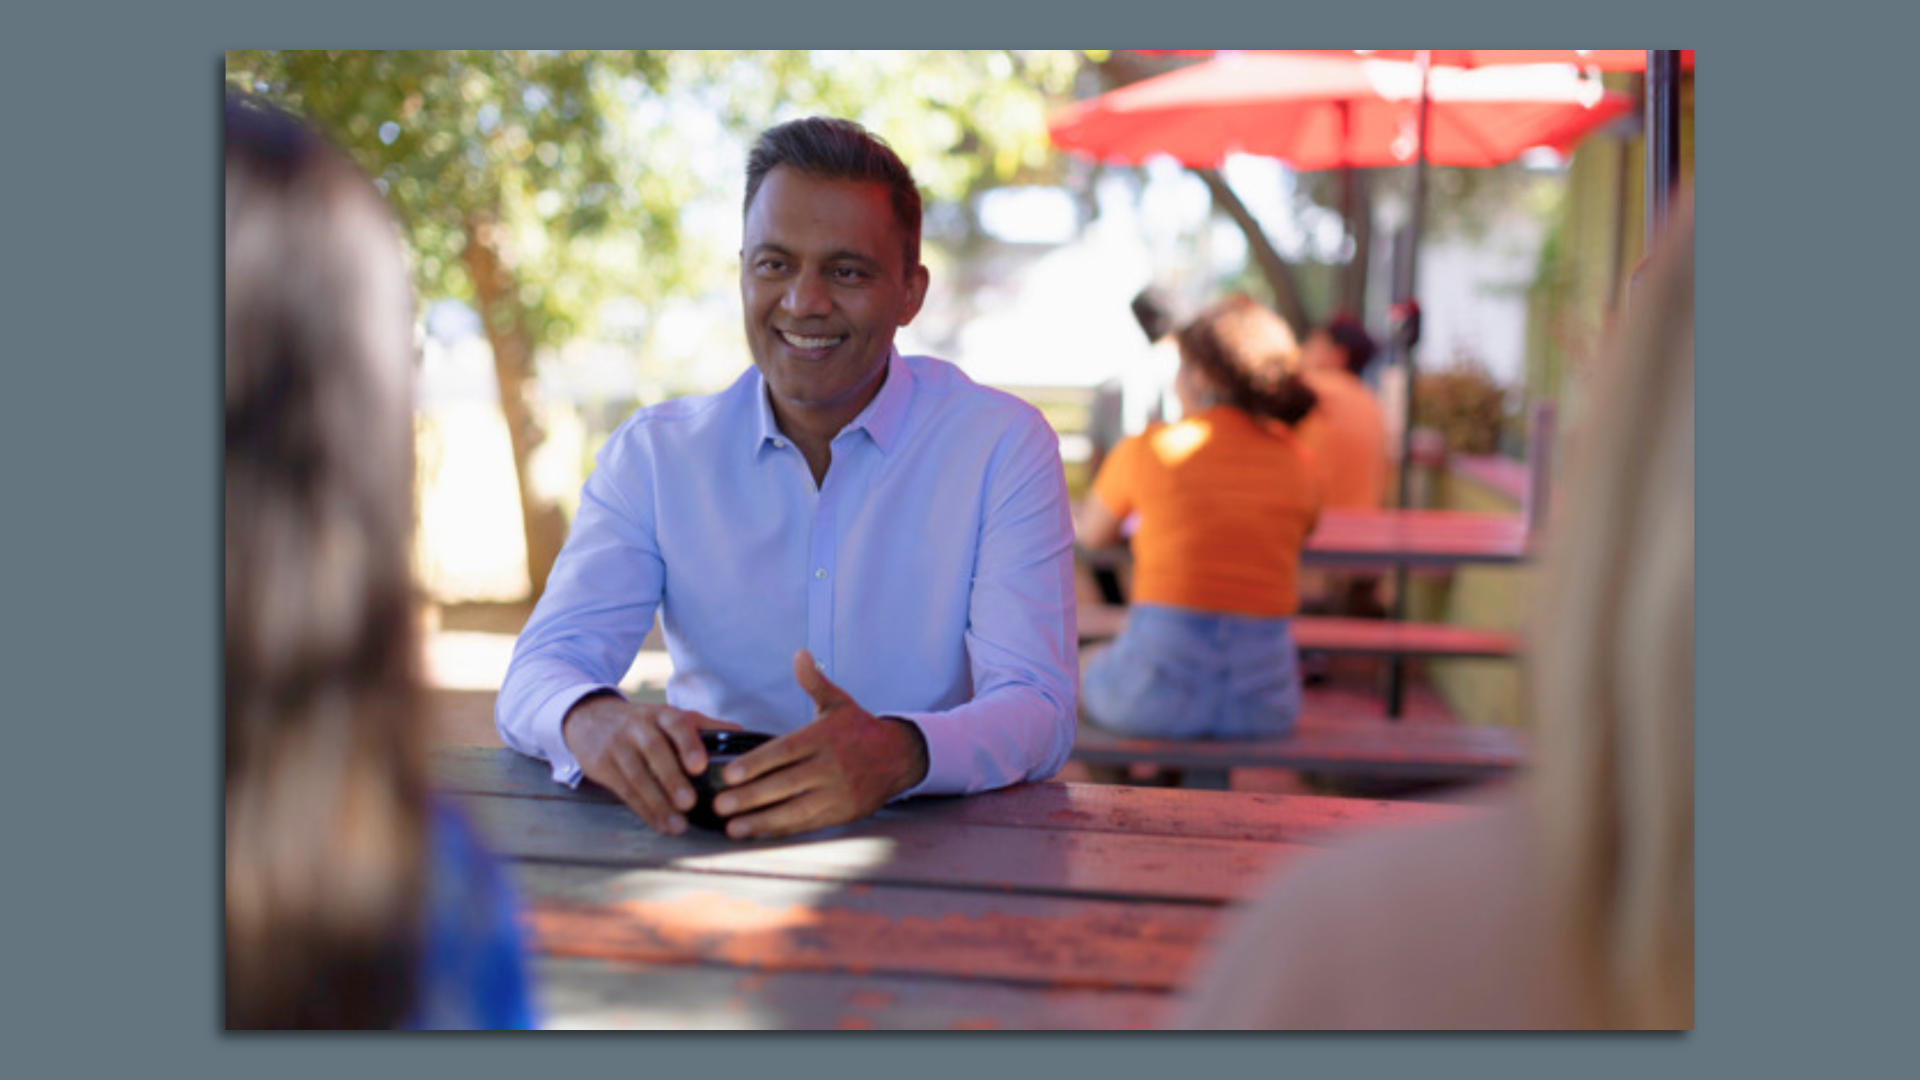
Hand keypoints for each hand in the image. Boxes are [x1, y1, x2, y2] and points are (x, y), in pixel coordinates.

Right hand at [561, 693, 741, 834]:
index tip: (700, 766)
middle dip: (672, 778)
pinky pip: (624, 791)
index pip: (676, 724)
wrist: (590, 718)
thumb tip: (741, 732)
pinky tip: (660, 824)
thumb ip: (703, 727)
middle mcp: (637, 726)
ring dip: (658, 802)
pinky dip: (644, 810)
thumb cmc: (642, 723)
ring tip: (678, 824)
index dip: (688, 744)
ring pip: (637, 776)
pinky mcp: (601, 765)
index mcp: (661, 714)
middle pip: (655, 751)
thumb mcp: (669, 718)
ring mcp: (617, 746)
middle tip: (689, 803)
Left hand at [710, 651, 928, 839]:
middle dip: (750, 797)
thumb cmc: (860, 730)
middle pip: (785, 784)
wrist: (899, 757)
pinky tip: (757, 832)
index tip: (729, 774)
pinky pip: (807, 824)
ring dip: (761, 820)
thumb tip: (800, 655)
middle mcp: (831, 766)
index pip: (785, 752)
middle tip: (719, 804)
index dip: (756, 764)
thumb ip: (815, 681)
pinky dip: (781, 830)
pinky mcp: (842, 813)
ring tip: (732, 827)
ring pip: (795, 810)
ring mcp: (838, 793)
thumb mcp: (838, 703)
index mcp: (824, 737)